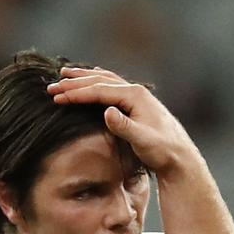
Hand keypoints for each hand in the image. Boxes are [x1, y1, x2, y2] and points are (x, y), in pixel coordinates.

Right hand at [47, 66, 201, 175]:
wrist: (181, 158)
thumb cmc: (163, 151)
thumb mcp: (143, 141)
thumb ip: (124, 127)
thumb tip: (106, 112)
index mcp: (136, 96)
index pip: (99, 90)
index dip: (76, 93)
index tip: (56, 97)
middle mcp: (137, 92)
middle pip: (100, 81)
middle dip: (74, 83)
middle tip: (51, 87)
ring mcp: (138, 97)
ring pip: (106, 80)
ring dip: (84, 77)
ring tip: (64, 74)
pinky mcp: (138, 104)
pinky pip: (113, 87)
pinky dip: (98, 82)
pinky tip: (92, 79)